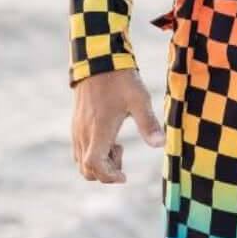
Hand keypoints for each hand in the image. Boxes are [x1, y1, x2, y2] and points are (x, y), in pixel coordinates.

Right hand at [71, 66, 164, 183]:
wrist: (98, 60)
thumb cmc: (121, 80)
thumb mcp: (139, 100)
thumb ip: (148, 123)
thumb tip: (160, 145)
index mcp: (99, 130)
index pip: (94, 165)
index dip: (109, 177)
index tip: (124, 176)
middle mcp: (84, 133)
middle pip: (86, 169)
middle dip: (105, 172)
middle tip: (122, 153)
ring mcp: (77, 129)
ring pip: (81, 161)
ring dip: (99, 162)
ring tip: (118, 144)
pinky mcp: (76, 123)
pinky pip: (79, 149)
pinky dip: (92, 152)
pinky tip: (109, 136)